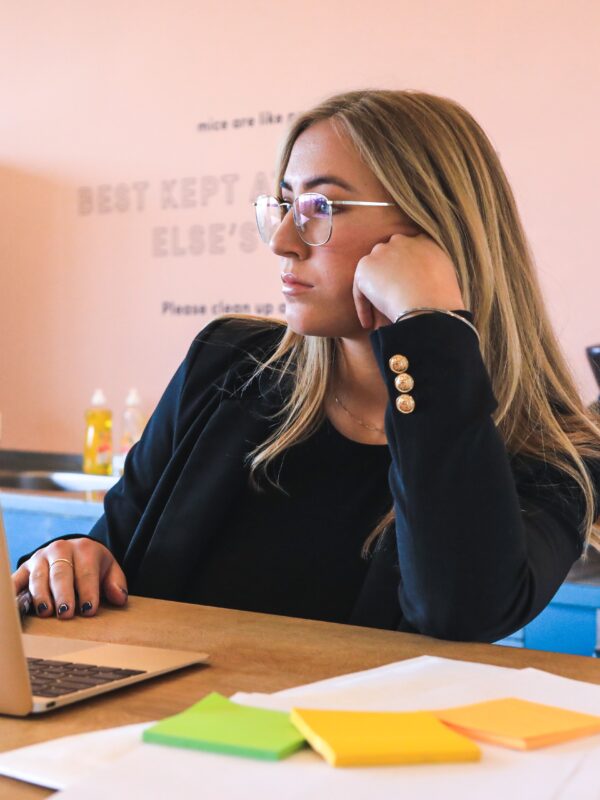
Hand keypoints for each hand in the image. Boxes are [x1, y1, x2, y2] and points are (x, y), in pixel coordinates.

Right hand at [11, 538, 127, 618]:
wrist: (72, 551)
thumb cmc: (93, 566)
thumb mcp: (109, 570)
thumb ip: (116, 584)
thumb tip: (119, 598)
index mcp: (85, 549)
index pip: (86, 572)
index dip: (88, 591)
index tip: (89, 610)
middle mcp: (60, 549)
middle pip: (61, 574)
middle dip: (64, 594)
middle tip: (66, 614)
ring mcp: (40, 557)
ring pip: (39, 577)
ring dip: (41, 595)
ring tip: (46, 613)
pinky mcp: (24, 567)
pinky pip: (16, 580)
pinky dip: (14, 592)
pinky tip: (16, 605)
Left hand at [352, 233, 464, 329]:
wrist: (428, 304)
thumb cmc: (442, 300)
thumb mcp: (447, 279)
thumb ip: (434, 273)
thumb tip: (424, 284)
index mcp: (425, 241)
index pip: (411, 251)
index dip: (405, 270)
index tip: (406, 287)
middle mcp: (402, 241)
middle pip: (390, 256)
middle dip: (388, 275)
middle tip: (390, 299)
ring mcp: (382, 251)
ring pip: (373, 272)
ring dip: (375, 292)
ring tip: (377, 316)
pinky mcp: (365, 266)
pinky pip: (360, 289)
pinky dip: (363, 307)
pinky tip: (368, 324)